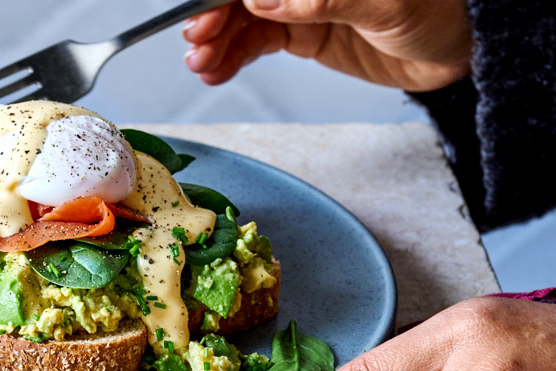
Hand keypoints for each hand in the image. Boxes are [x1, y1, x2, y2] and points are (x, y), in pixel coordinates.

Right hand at [182, 0, 471, 90]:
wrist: (464, 44)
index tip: (203, 14)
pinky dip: (234, 58)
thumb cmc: (439, 6)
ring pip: (244, 20)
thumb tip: (263, 0)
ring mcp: (302, 4)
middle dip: (213, 18)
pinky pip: (258, 42)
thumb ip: (319, 0)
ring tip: (203, 67)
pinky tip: (217, 71)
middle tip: (199, 45)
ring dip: (218, 43)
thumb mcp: (380, 0)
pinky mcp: (306, 32)